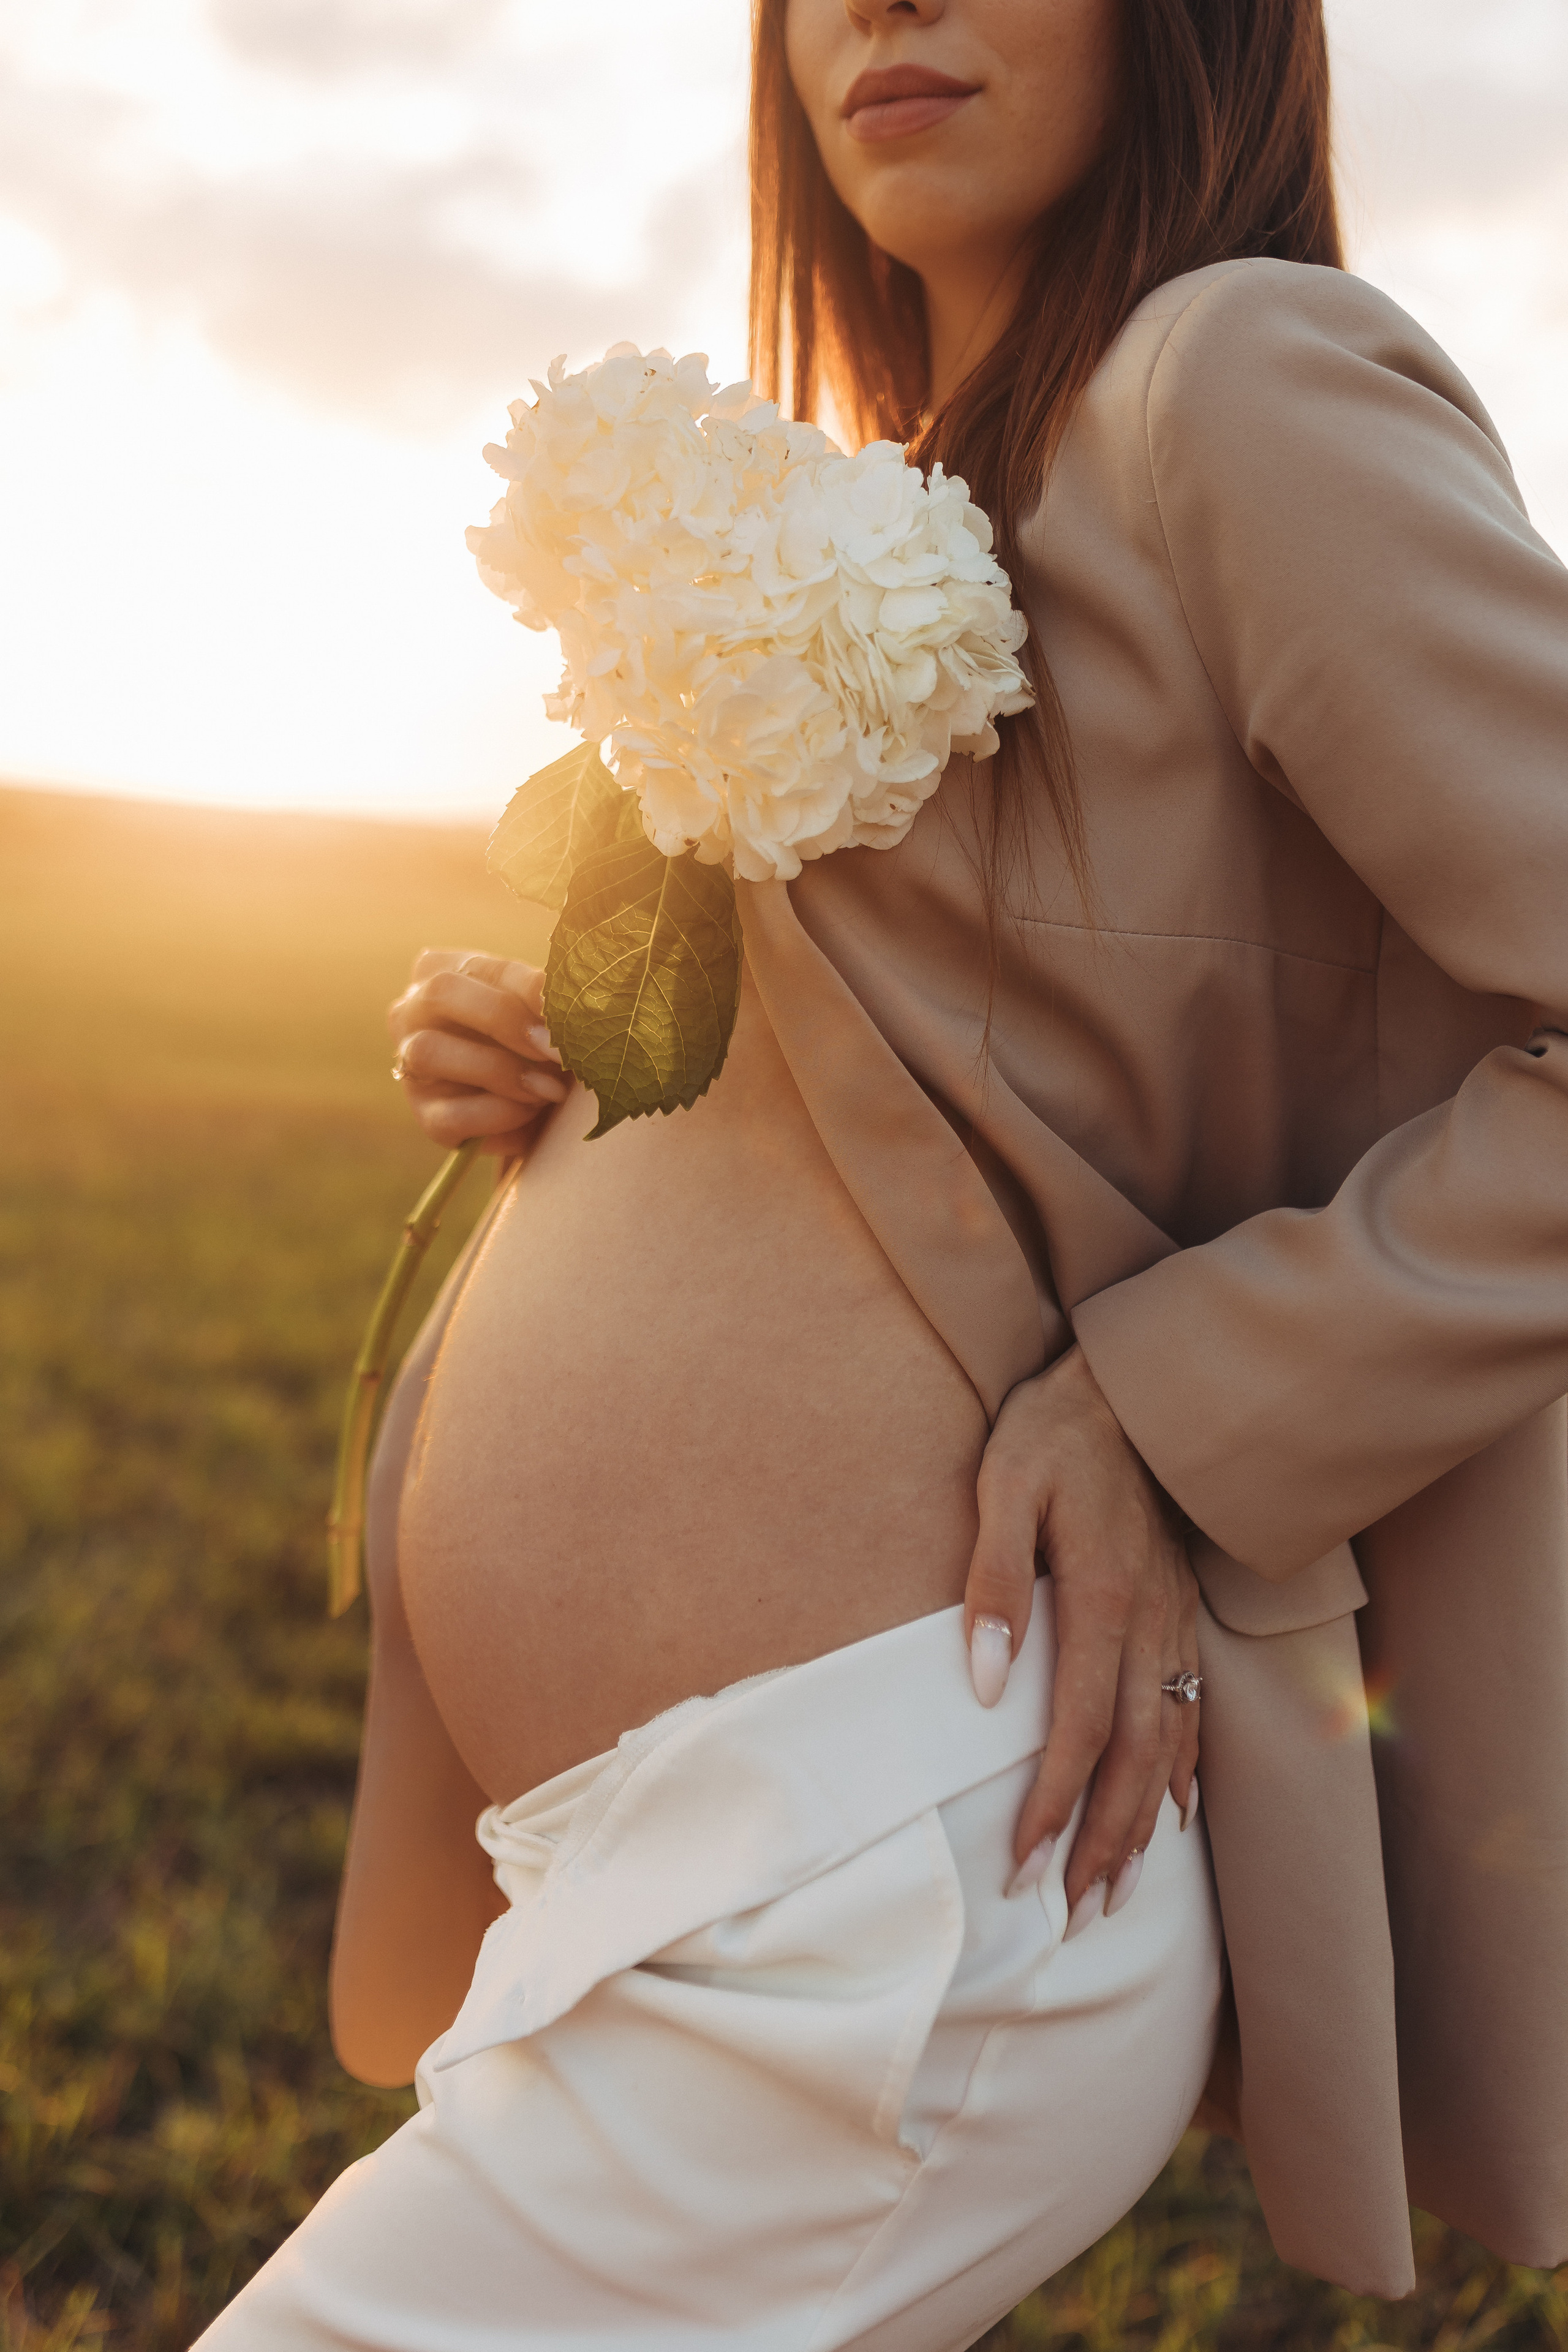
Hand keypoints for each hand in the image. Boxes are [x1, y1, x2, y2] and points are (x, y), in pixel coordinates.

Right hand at [387, 949, 569, 1155]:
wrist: (536, 1107)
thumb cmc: (536, 1043)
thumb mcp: (539, 1013)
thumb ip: (546, 1002)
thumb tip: (574, 1001)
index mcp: (441, 970)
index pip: (484, 967)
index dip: (528, 987)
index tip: (567, 1008)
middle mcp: (412, 1010)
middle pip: (441, 992)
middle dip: (505, 1020)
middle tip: (555, 1050)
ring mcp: (409, 1064)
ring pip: (430, 1052)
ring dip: (502, 1071)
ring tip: (551, 1089)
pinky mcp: (425, 1116)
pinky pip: (450, 1114)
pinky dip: (499, 1114)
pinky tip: (531, 1111)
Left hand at [963, 1345, 1199, 1926]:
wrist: (1132, 1385)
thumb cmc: (1054, 1431)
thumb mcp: (1003, 1483)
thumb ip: (994, 1580)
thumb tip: (983, 1683)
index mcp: (1104, 1597)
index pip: (1078, 1728)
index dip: (1054, 1802)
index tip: (1025, 1863)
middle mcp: (1151, 1622)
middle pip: (1133, 1756)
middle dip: (1103, 1839)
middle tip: (1073, 1911)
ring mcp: (1174, 1619)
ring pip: (1169, 1743)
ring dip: (1143, 1823)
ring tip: (1118, 1890)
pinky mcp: (1180, 1609)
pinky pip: (1194, 1705)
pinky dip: (1186, 1769)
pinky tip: (1175, 1811)